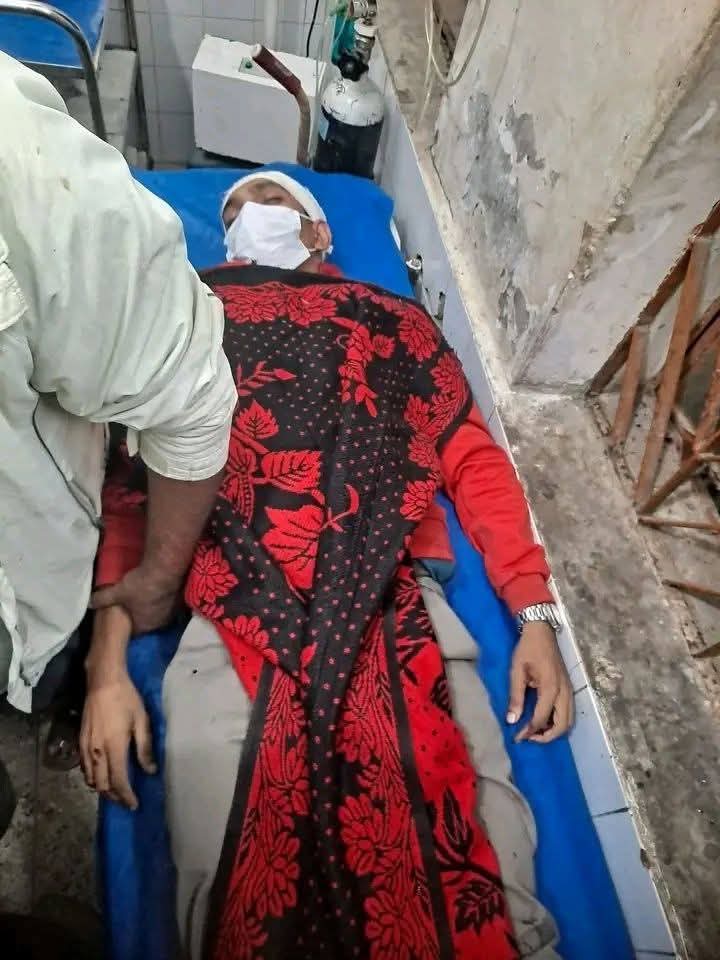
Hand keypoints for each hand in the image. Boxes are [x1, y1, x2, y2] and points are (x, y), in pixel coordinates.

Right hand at [80, 671, 155, 809]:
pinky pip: (84, 768)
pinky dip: (92, 777)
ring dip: (102, 789)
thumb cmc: (126, 699)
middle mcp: (97, 752)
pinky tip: (102, 774)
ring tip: (116, 791)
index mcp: (114, 747)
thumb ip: (145, 748)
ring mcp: (85, 747)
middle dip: (114, 797)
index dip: (126, 796)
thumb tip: (150, 771)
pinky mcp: (80, 741)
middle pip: (101, 785)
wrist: (102, 681)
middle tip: (126, 801)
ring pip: (90, 779)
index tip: (134, 805)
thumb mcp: (141, 721)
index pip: (118, 781)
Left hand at [91, 564, 180, 633]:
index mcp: (145, 625)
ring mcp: (172, 612)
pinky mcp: (179, 600)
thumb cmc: (140, 586)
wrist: (165, 570)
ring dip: (155, 607)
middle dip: (142, 616)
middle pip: (149, 622)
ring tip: (148, 596)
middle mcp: (160, 623)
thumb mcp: (117, 592)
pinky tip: (160, 590)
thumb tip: (89, 604)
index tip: (124, 617)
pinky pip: (169, 603)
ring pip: (160, 613)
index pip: (135, 631)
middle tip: (135, 605)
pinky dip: (164, 599)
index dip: (128, 624)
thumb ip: (103, 599)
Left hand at [506, 621, 573, 742]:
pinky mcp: (568, 688)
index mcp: (551, 688)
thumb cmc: (527, 649)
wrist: (541, 631)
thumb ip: (515, 696)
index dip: (529, 731)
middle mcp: (564, 692)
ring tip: (535, 731)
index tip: (517, 738)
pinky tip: (543, 720)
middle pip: (563, 726)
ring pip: (568, 721)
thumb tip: (511, 720)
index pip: (541, 719)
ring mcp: (569, 690)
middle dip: (546, 737)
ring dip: (554, 731)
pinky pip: (568, 712)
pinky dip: (558, 722)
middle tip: (528, 737)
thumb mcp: (516, 671)